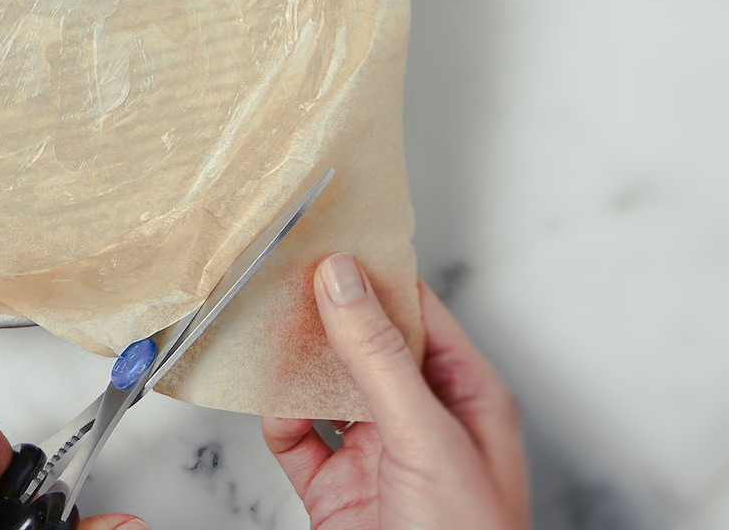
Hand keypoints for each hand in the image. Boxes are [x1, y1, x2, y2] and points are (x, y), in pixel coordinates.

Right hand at [262, 255, 529, 528]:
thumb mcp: (425, 436)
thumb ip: (379, 357)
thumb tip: (345, 281)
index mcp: (465, 397)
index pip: (417, 314)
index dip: (374, 275)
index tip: (330, 238)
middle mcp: (420, 421)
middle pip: (364, 346)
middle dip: (322, 316)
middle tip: (281, 276)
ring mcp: (377, 455)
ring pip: (324, 389)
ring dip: (294, 365)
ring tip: (263, 329)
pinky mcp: (335, 490)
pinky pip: (295, 438)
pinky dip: (275, 417)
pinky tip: (265, 400)